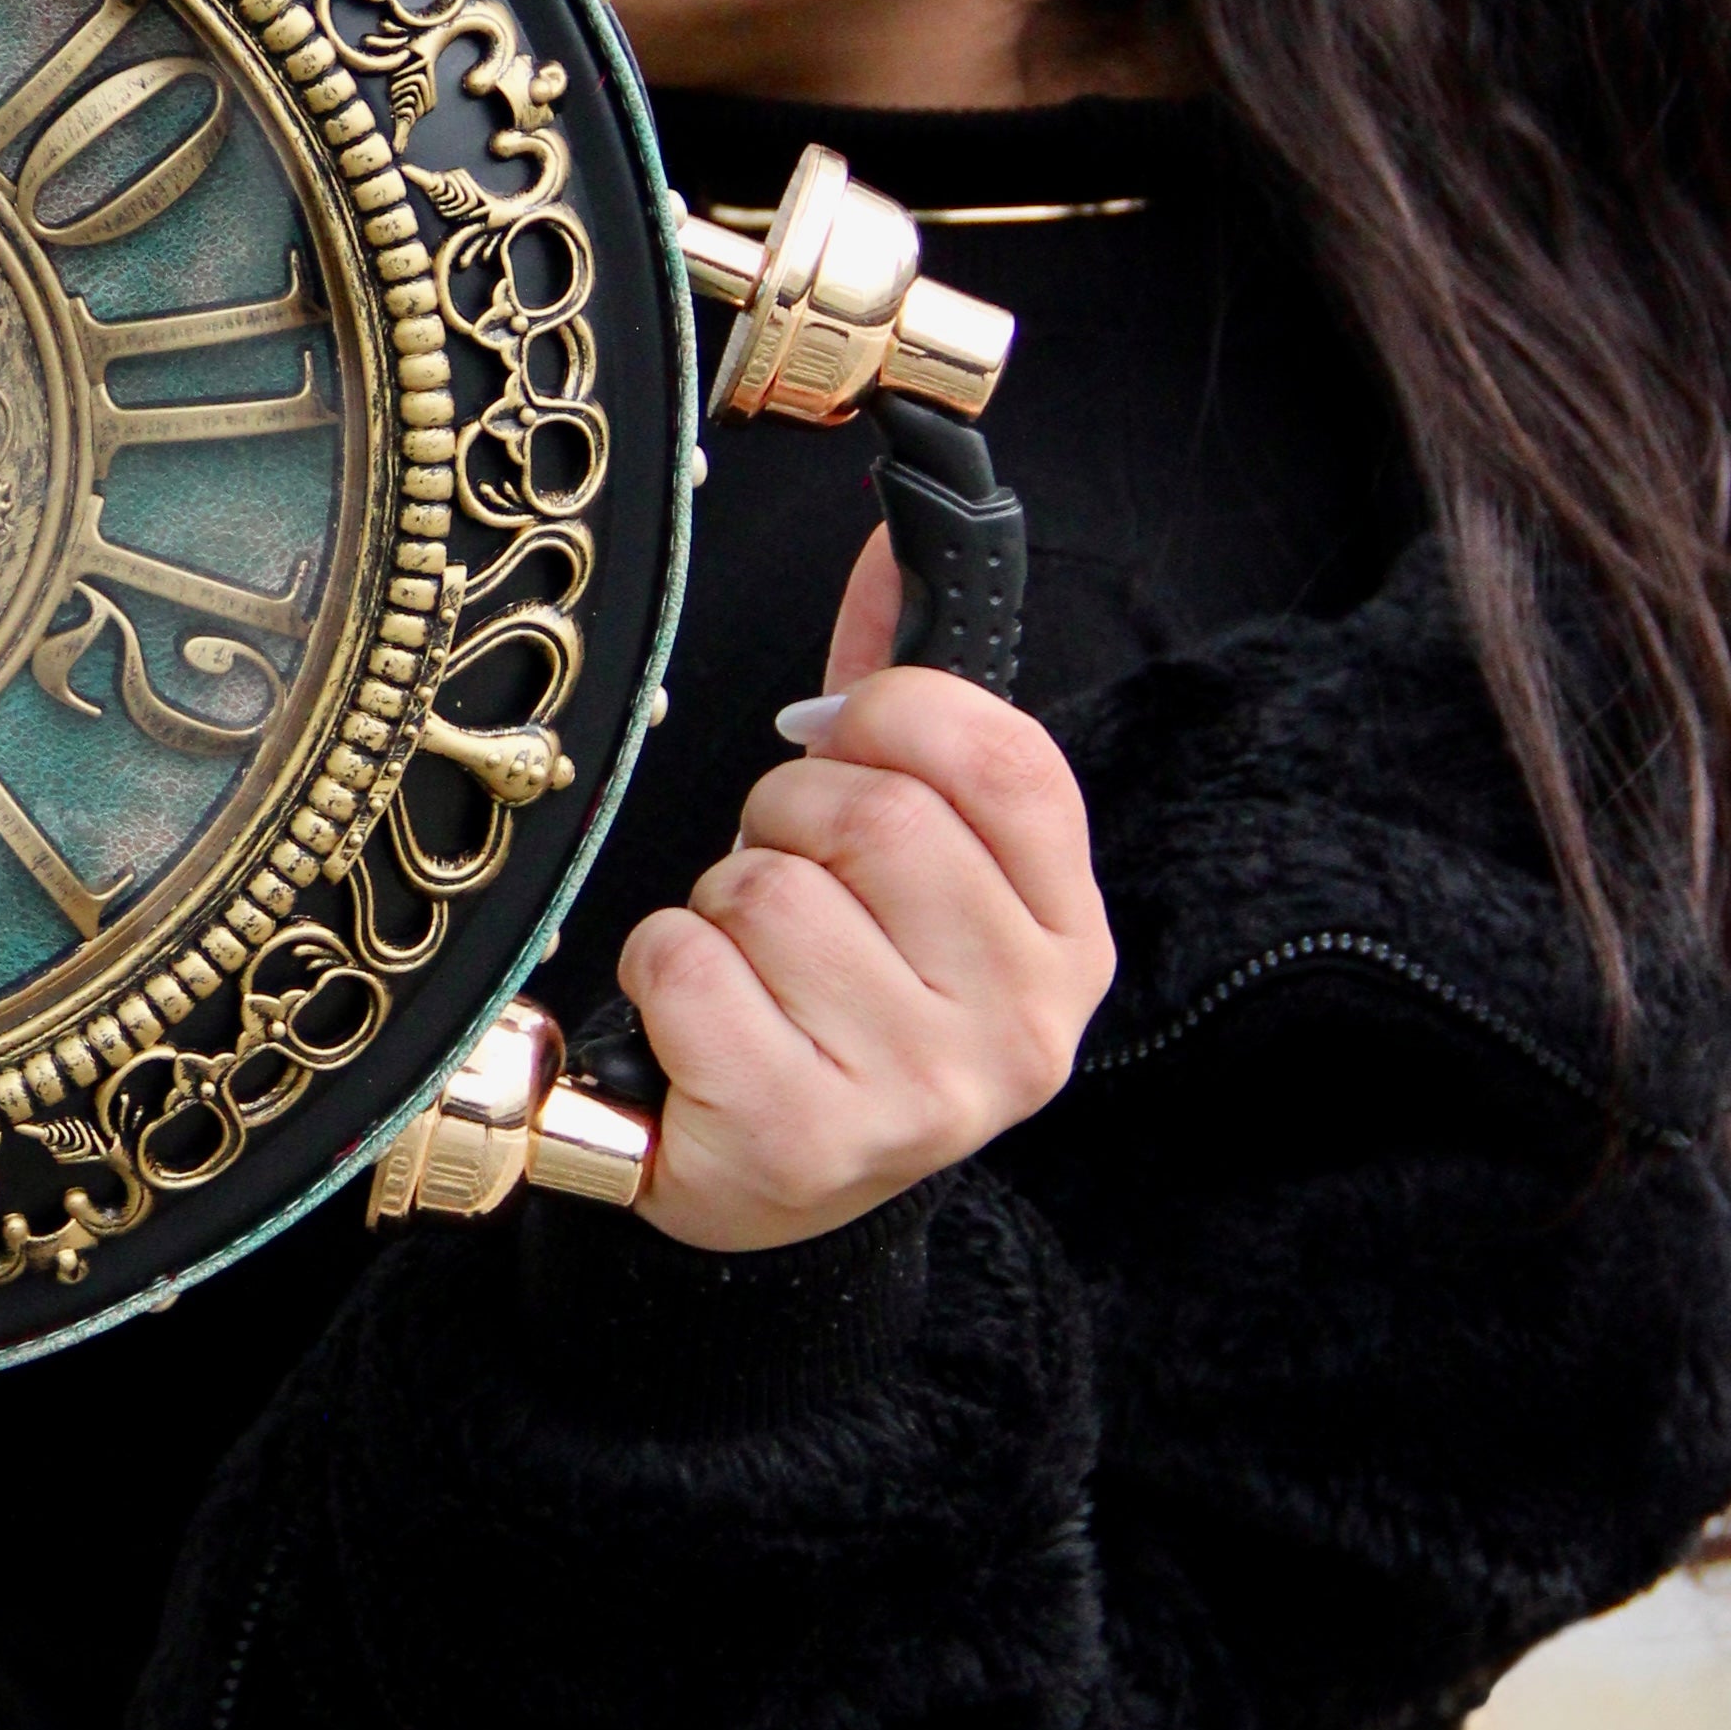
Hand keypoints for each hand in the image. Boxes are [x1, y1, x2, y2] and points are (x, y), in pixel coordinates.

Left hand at [611, 536, 1113, 1253]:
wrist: (773, 1181)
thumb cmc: (837, 995)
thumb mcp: (904, 856)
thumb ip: (907, 708)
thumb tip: (891, 548)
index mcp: (1069, 940)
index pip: (1006, 759)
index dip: (897, 716)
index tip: (841, 739)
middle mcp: (1022, 1026)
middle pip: (874, 814)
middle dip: (785, 817)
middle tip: (779, 873)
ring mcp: (920, 1094)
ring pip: (769, 889)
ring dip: (718, 902)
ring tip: (746, 962)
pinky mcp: (803, 1140)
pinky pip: (688, 964)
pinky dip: (661, 967)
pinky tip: (696, 1022)